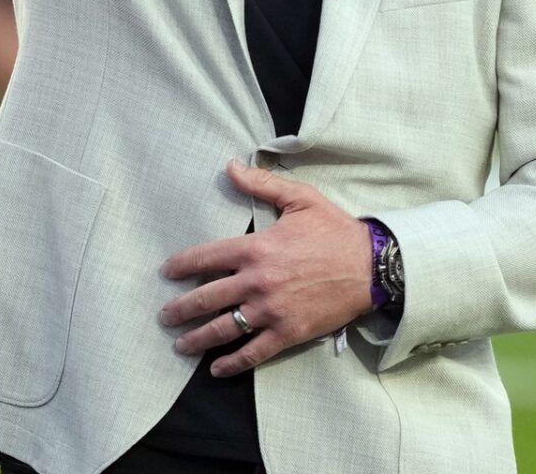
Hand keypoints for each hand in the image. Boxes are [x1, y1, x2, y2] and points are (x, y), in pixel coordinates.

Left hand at [159, 161, 374, 376]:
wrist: (371, 266)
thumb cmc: (334, 230)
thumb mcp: (300, 198)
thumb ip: (262, 184)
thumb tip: (230, 166)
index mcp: (256, 248)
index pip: (206, 257)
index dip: (181, 265)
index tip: (166, 272)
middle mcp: (257, 281)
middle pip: (206, 298)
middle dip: (180, 309)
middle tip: (165, 315)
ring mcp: (271, 310)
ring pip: (224, 328)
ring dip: (197, 338)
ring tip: (180, 344)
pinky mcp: (288, 332)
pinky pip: (253, 352)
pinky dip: (232, 363)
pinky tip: (216, 369)